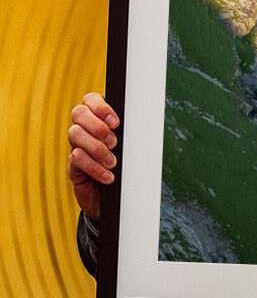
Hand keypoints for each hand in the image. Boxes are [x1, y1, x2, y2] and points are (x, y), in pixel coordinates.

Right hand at [67, 93, 119, 219]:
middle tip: (114, 143)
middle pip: (78, 113)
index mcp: (98, 119)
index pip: (90, 99)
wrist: (115, 198)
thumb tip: (142, 122)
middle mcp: (84, 129)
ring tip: (112, 162)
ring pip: (75, 134)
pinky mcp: (73, 166)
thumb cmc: (125, 168)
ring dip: (97, 148)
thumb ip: (129, 134)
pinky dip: (94, 167)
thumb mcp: (129, 148)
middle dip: (98, 126)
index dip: (100, 107)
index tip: (116, 123)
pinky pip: (76, 158)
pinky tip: (108, 176)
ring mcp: (76, 146)